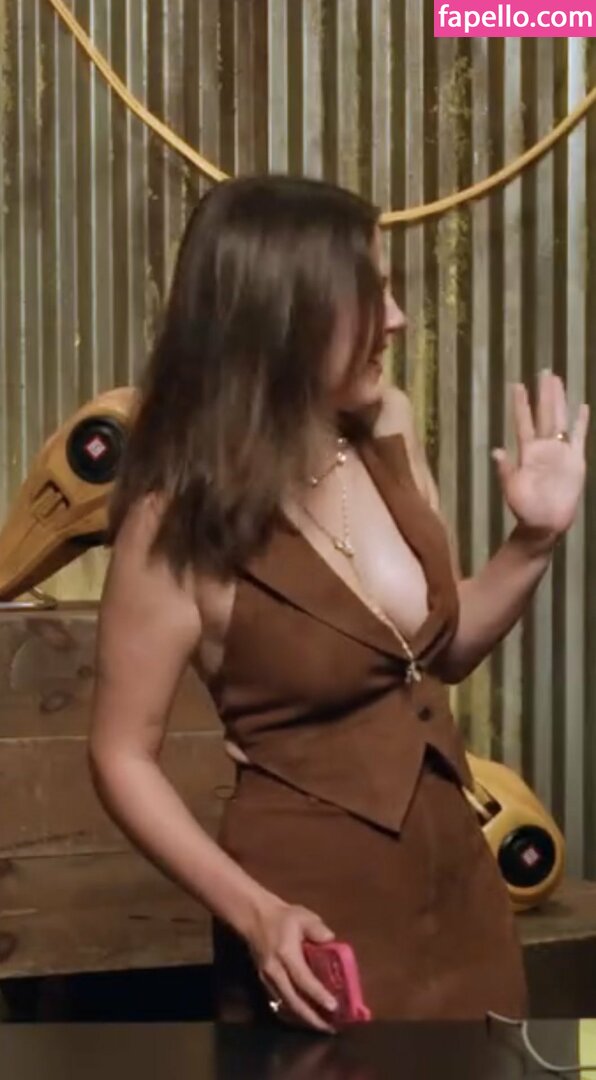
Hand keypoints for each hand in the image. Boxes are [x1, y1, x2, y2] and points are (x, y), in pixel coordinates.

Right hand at [246, 896, 337, 1032]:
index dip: (318, 994)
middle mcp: (274, 971)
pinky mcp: (264, 982)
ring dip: (303, 1018)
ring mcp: (267, 979)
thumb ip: (318, 929)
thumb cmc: (282, 917)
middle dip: (312, 1017)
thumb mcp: (302, 916)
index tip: (334, 1007)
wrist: (254, 917)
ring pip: (286, 1005)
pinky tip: (305, 1017)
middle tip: (330, 1028)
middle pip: (293, 1000)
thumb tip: (332, 941)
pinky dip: (293, 1013)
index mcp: (285, 954)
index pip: (303, 979)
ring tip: (322, 1026)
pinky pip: (279, 1003)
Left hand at [492, 372, 588, 539]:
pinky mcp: (576, 460)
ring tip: (559, 381)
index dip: (521, 404)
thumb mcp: (512, 489)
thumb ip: (506, 470)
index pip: (524, 422)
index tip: (516, 385)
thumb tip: (496, 451)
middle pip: (545, 414)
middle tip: (543, 371)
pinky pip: (579, 437)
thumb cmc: (525, 508)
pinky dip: (581, 422)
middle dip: (544, 394)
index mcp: (527, 452)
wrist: (544, 524)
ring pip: (561, 420)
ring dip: (560, 401)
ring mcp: (561, 452)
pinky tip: (583, 406)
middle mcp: (544, 447)